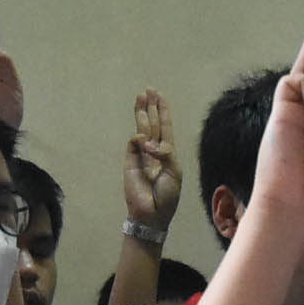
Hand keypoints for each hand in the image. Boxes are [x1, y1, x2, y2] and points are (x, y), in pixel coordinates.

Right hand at [121, 89, 182, 229]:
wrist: (152, 214)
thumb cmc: (167, 195)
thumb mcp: (174, 171)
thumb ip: (164, 152)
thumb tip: (147, 140)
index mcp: (167, 153)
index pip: (164, 127)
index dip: (162, 111)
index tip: (159, 96)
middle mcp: (153, 151)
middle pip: (152, 124)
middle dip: (150, 107)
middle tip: (148, 90)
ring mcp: (140, 155)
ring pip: (142, 129)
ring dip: (141, 113)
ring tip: (140, 97)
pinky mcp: (129, 162)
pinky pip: (133, 144)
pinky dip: (138, 139)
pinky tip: (142, 138)